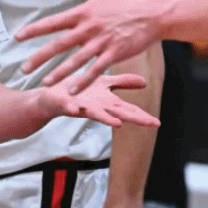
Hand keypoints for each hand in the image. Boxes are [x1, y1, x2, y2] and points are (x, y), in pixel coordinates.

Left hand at [15, 0, 158, 93]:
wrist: (154, 12)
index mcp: (82, 13)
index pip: (52, 22)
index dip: (34, 30)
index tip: (17, 37)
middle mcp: (89, 29)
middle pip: (59, 45)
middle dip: (40, 57)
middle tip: (24, 69)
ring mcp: (102, 42)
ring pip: (76, 61)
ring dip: (59, 73)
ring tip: (44, 83)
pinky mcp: (115, 53)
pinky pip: (96, 69)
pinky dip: (85, 80)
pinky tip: (73, 90)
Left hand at [39, 72, 158, 128]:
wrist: (50, 96)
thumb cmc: (78, 91)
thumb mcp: (103, 83)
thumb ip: (123, 83)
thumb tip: (145, 82)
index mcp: (106, 101)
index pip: (127, 109)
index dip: (142, 115)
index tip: (157, 123)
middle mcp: (96, 106)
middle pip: (117, 112)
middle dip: (133, 118)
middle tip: (150, 125)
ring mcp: (80, 106)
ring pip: (95, 113)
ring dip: (105, 118)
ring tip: (118, 123)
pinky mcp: (64, 104)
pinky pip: (68, 106)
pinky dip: (71, 108)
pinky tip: (74, 110)